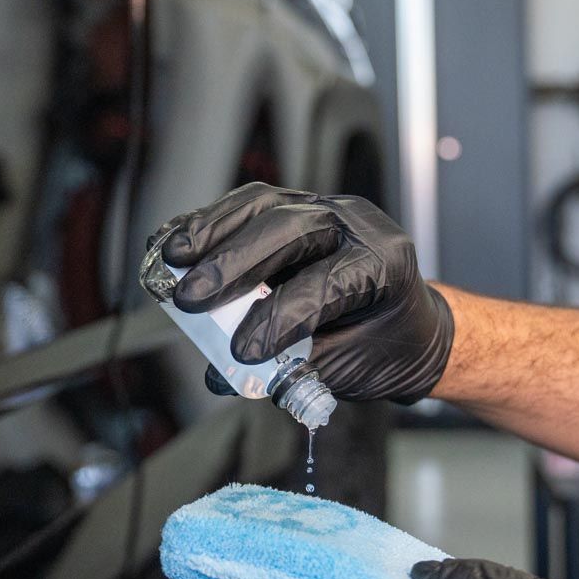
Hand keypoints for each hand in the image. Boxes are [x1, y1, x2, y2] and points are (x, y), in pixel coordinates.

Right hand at [158, 183, 452, 403]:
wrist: (407, 324)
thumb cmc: (384, 347)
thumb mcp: (349, 368)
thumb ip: (290, 367)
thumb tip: (222, 372)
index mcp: (384, 263)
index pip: (327, 282)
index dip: (280, 315)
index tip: (243, 350)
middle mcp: (356, 224)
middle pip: (290, 229)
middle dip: (234, 264)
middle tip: (190, 299)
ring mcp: (323, 208)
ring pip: (263, 206)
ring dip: (211, 232)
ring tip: (171, 260)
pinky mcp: (293, 207)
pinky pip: (248, 206)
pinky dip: (208, 224)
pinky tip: (173, 242)